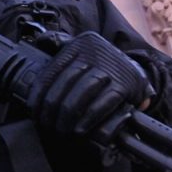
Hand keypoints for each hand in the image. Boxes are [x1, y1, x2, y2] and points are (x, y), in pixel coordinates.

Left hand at [28, 31, 152, 137]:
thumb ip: (59, 44)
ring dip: (68, 116)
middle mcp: (94, 52)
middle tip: (47, 126)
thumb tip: (40, 40)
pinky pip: (103, 103)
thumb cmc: (100, 65)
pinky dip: (89, 118)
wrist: (137, 73)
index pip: (52, 70)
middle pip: (65, 83)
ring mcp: (111, 68)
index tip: (34, 112)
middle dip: (52, 109)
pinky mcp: (125, 84)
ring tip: (61, 131)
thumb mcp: (81, 49)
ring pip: (82, 92)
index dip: (39, 94)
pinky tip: (80, 129)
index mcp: (79, 44)